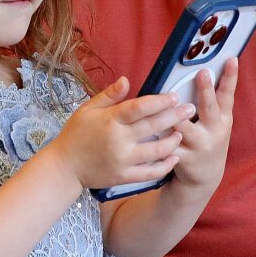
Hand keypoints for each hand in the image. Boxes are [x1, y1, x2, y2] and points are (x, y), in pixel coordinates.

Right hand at [50, 77, 192, 191]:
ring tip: (182, 133)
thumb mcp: (88, 109)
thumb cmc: (76, 134)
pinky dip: (165, 165)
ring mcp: (123, 160)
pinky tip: (174, 157)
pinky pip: (150, 172)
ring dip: (173, 141)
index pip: (140, 107)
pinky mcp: (124, 177)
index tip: (175, 96)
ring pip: (157, 150)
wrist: (65, 167)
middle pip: (153, 126)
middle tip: (190, 109)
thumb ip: (109, 95)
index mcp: (110, 120)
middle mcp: (118, 140)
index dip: (160, 101)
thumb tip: (127, 79)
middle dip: (175, 116)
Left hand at [169, 59, 238, 193]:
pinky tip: (148, 126)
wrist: (205, 177)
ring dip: (175, 114)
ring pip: (184, 127)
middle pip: (209, 108)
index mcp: (223, 119)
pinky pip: (168, 144)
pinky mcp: (183, 157)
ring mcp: (199, 145)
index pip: (228, 95)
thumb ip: (211, 102)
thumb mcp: (217, 123)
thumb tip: (204, 69)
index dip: (231, 77)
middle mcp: (214, 131)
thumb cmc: (207, 139)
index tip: (231, 59)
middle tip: (202, 73)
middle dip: (206, 90)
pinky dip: (158, 136)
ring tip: (168, 99)